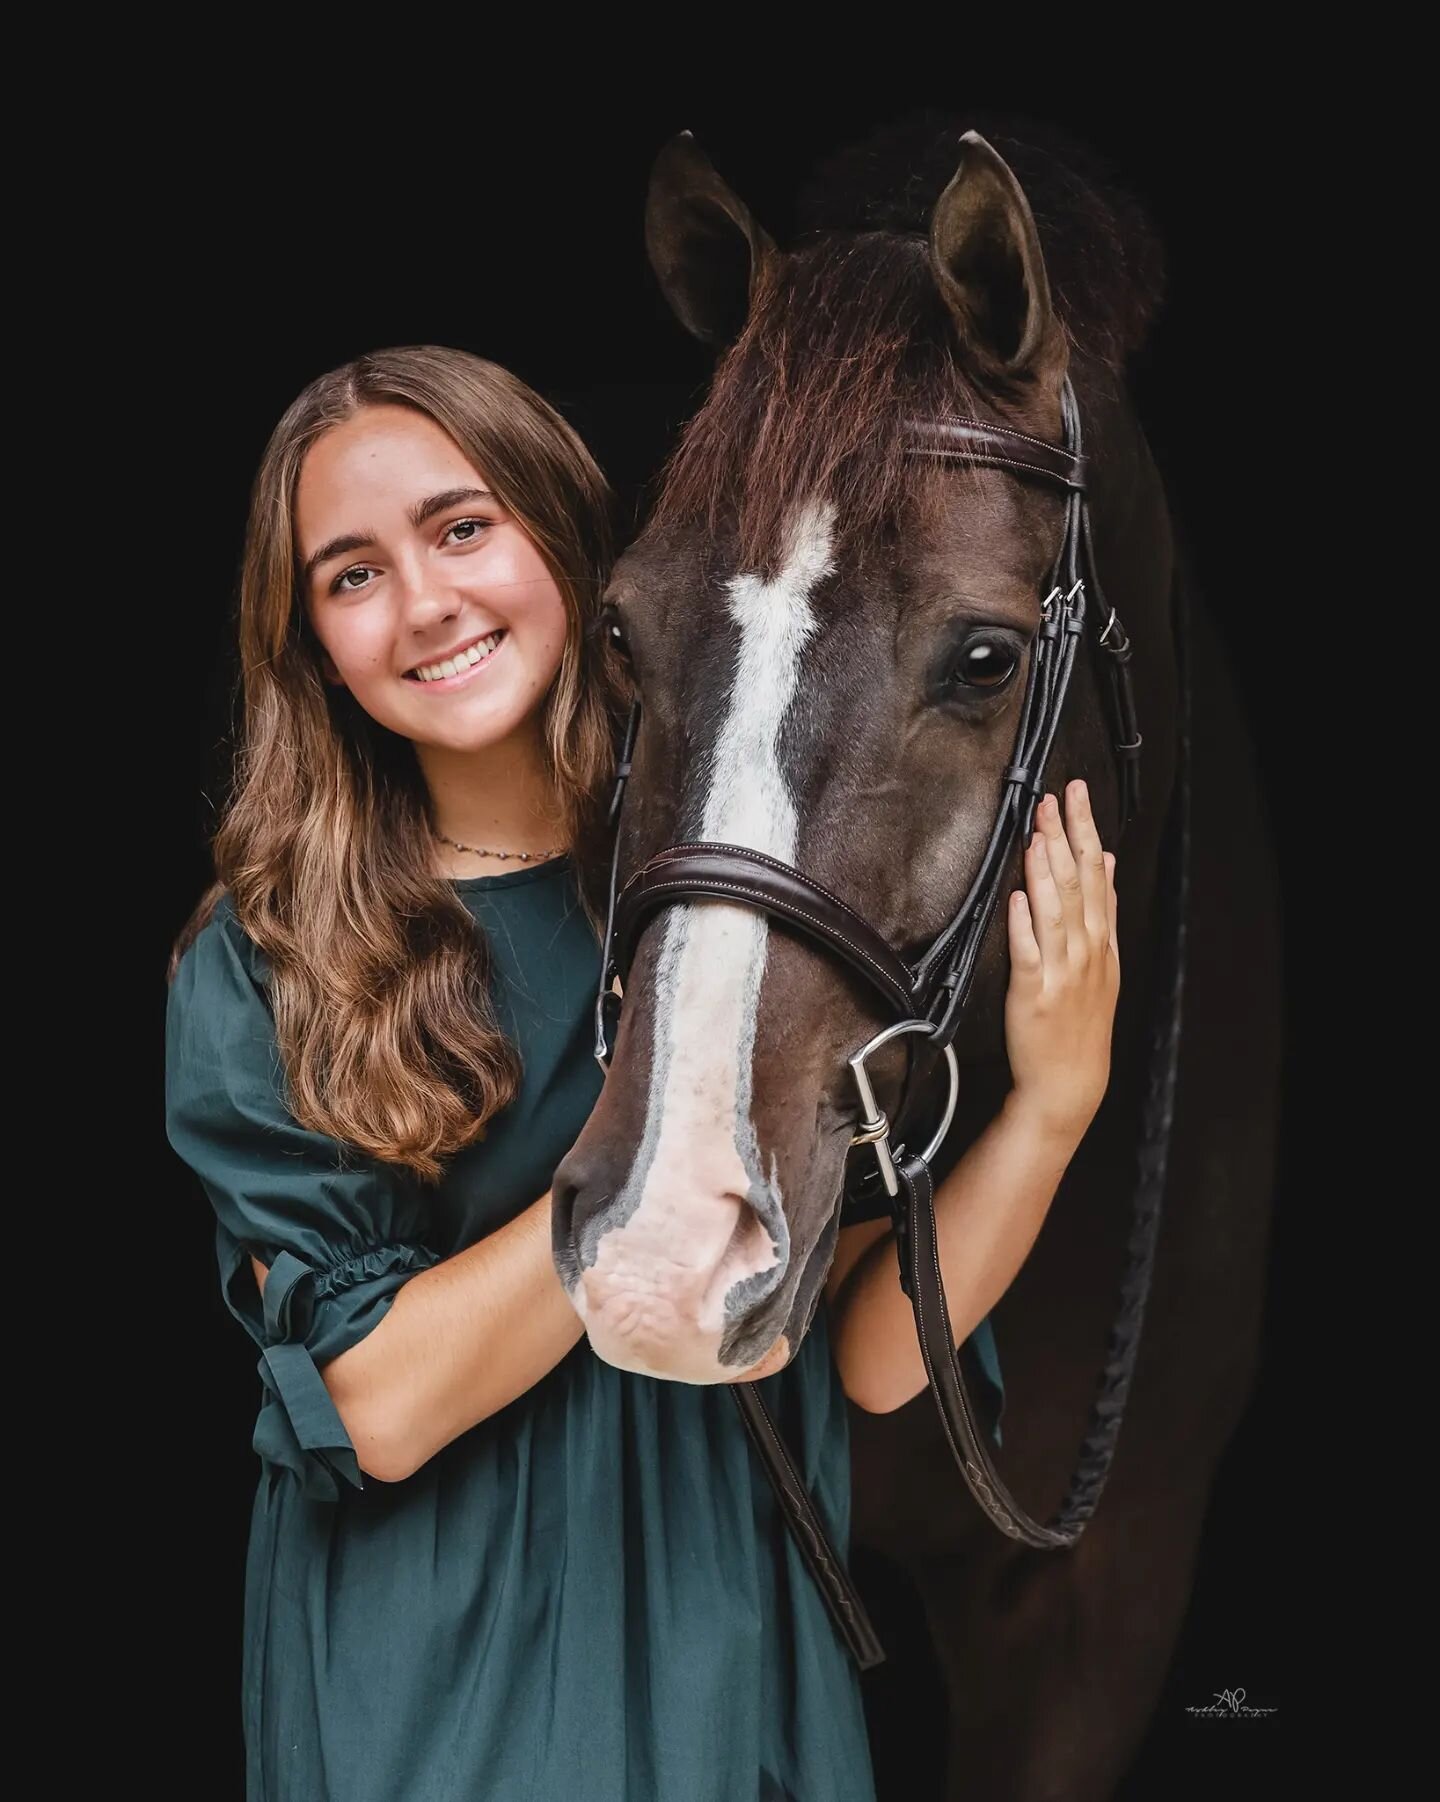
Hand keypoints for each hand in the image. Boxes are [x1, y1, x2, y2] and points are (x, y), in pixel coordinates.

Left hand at [1004, 780, 1119, 1138]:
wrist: (1070, 1079)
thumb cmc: (1083, 1019)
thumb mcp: (1105, 962)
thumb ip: (1105, 910)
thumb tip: (1108, 861)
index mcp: (1102, 940)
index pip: (1097, 873)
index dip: (1086, 831)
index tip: (1076, 796)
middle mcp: (1085, 951)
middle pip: (1077, 883)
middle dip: (1065, 836)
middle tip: (1053, 798)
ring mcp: (1060, 971)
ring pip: (1055, 911)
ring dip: (1046, 869)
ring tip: (1037, 833)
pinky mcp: (1032, 992)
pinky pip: (1027, 950)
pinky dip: (1023, 922)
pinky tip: (1018, 894)